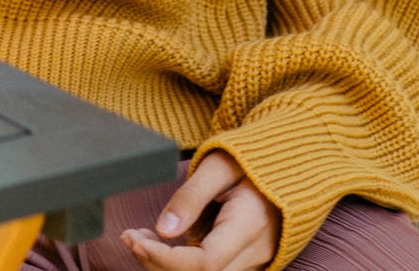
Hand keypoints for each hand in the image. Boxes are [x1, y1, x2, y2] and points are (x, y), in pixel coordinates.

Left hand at [123, 153, 278, 270]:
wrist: (289, 164)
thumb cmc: (250, 158)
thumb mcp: (218, 165)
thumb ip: (190, 197)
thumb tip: (163, 230)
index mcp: (250, 224)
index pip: (205, 263)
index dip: (165, 258)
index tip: (135, 239)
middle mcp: (256, 251)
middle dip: (157, 263)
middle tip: (129, 236)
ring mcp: (255, 260)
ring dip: (165, 266)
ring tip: (139, 238)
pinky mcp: (248, 261)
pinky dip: (180, 265)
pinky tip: (160, 245)